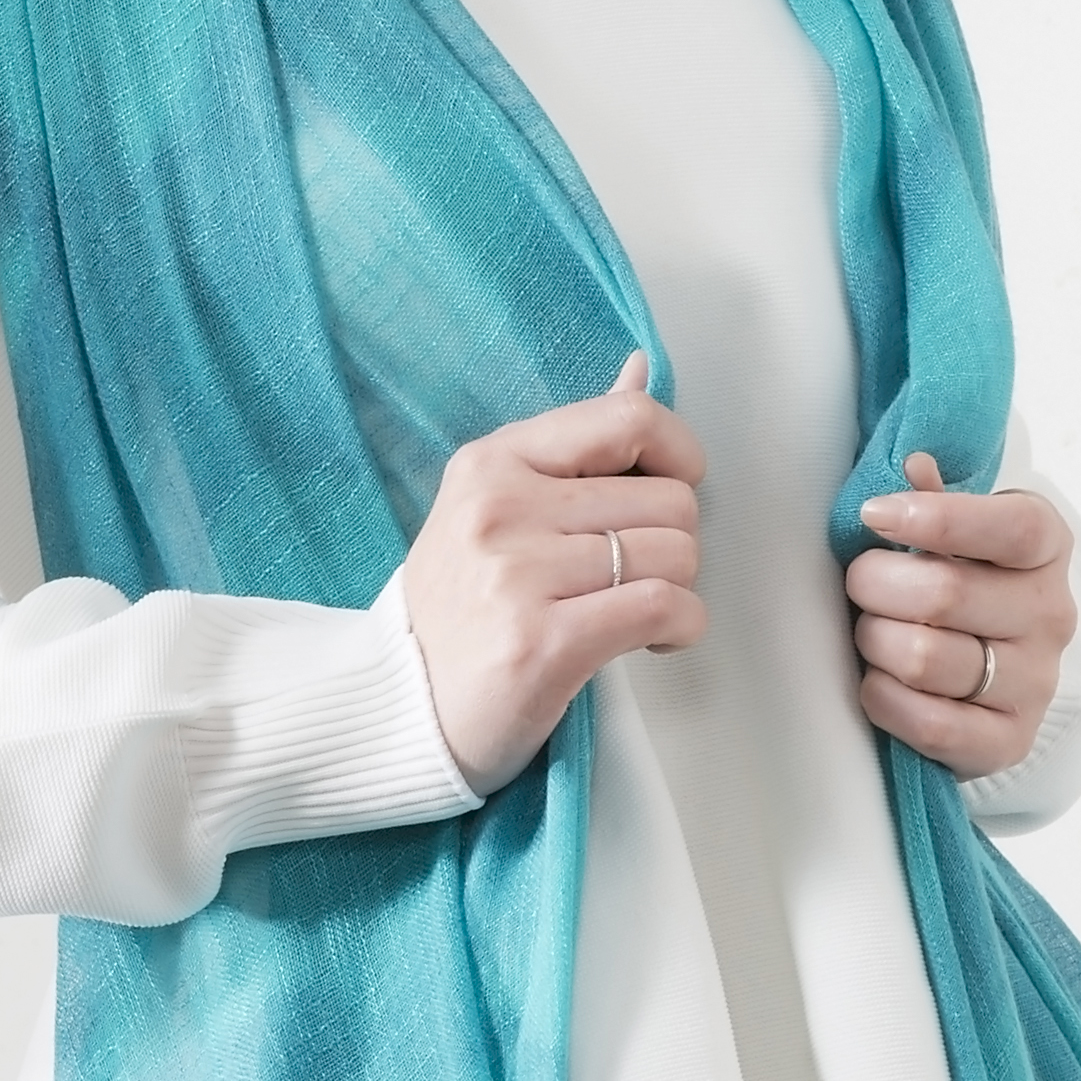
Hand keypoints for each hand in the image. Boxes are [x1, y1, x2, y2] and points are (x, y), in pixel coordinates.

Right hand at [403, 354, 708, 793]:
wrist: (401, 709)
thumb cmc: (459, 612)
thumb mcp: (495, 508)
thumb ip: (574, 447)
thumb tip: (640, 371)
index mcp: (493, 463)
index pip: (628, 419)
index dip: (679, 453)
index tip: (672, 489)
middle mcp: (502, 508)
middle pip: (669, 498)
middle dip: (675, 543)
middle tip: (636, 575)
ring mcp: (518, 575)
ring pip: (677, 555)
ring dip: (677, 590)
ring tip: (634, 611)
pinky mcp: (543, 642)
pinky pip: (664, 608)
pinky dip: (679, 628)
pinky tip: (649, 640)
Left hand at [843, 450, 1072, 776]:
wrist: (991, 674)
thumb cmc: (962, 583)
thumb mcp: (956, 534)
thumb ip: (933, 499)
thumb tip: (912, 465)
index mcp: (1046, 548)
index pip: (1011, 528)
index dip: (936, 519)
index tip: (874, 514)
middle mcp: (1050, 615)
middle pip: (945, 593)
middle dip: (876, 584)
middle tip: (858, 583)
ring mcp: (1035, 682)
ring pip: (925, 658)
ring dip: (874, 642)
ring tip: (870, 633)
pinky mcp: (1008, 741)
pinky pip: (929, 723)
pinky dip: (883, 698)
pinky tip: (877, 681)